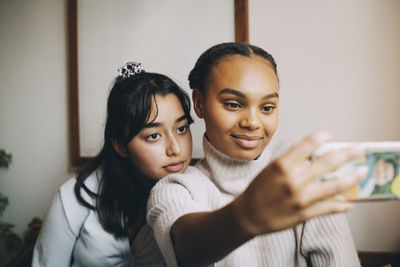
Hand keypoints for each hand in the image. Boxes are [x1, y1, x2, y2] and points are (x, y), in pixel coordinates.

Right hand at [234, 131, 367, 235]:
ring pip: (335, 185)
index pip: (308, 144)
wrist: (249, 215)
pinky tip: (350, 200)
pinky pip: (330, 207)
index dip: (322, 137)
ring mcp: (301, 198)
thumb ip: (292, 161)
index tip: (329, 135)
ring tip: (362, 171)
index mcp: (282, 165)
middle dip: (348, 154)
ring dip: (353, 177)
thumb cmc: (259, 190)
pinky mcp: (305, 213)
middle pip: (328, 162)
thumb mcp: (271, 169)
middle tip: (359, 149)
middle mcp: (294, 180)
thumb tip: (315, 154)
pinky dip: (343, 203)